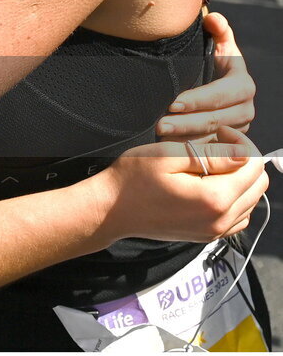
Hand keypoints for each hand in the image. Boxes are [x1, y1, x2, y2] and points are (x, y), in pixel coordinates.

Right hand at [98, 127, 266, 244]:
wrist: (113, 210)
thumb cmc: (133, 179)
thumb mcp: (168, 156)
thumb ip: (211, 156)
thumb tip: (244, 154)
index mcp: (213, 199)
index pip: (253, 166)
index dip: (242, 142)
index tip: (220, 133)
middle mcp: (220, 221)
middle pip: (258, 185)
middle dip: (245, 159)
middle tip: (218, 144)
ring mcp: (214, 232)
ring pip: (251, 201)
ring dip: (240, 178)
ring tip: (213, 163)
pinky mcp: (207, 236)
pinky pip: (238, 217)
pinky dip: (235, 198)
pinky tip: (212, 184)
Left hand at [156, 11, 254, 138]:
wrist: (219, 84)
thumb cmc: (213, 61)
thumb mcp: (218, 45)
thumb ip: (218, 30)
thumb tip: (213, 19)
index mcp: (242, 86)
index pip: (219, 95)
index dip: (197, 100)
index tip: (173, 102)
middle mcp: (245, 111)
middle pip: (213, 120)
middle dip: (185, 123)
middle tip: (159, 124)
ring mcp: (238, 130)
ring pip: (210, 138)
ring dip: (184, 140)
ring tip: (159, 137)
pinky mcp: (228, 144)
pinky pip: (208, 151)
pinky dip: (189, 150)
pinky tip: (169, 149)